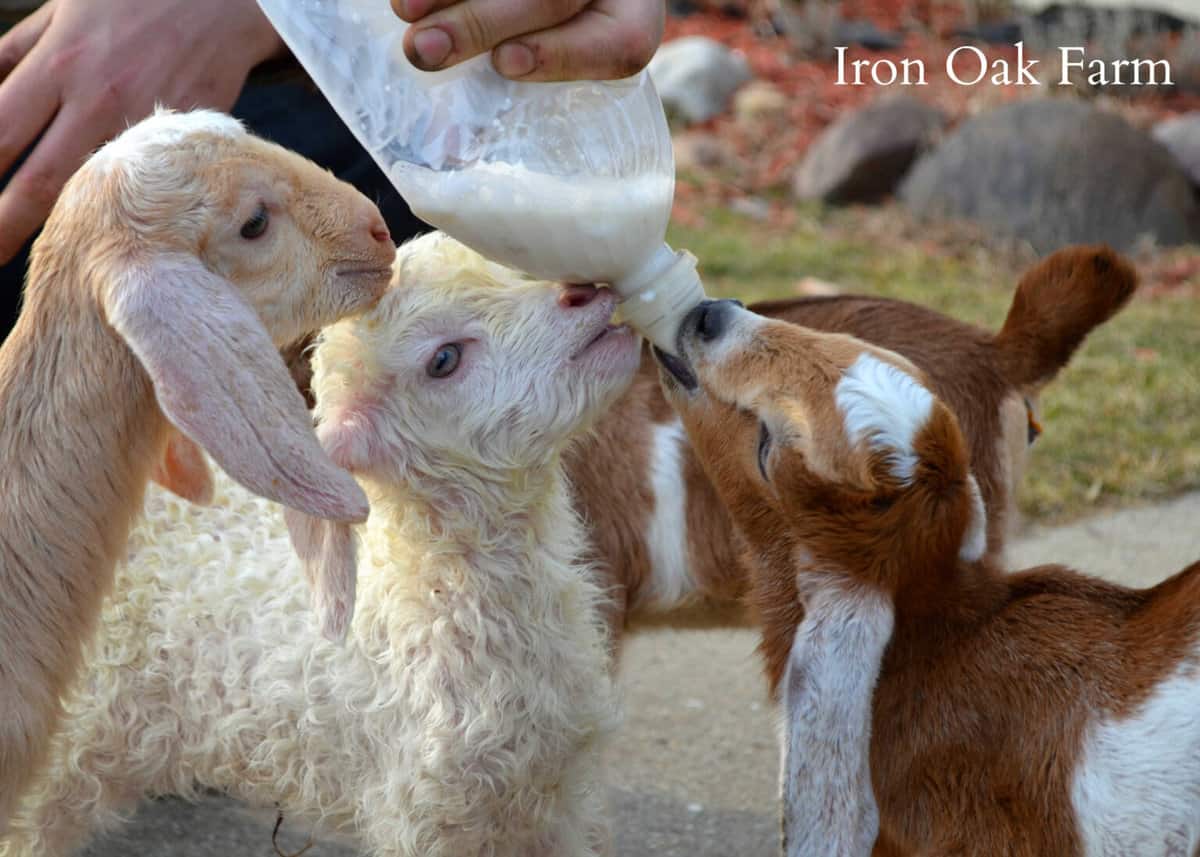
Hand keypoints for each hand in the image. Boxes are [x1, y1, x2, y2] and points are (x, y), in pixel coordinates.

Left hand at [0, 0, 284, 263]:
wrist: (219, 3)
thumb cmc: (133, 1)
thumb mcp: (62, 12)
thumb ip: (15, 53)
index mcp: (60, 63)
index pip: (0, 133)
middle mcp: (98, 100)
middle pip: (40, 179)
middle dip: (6, 223)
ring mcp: (147, 127)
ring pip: (97, 192)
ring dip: (68, 224)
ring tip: (55, 253)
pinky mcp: (185, 141)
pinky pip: (149, 185)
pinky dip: (126, 209)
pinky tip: (117, 228)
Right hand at [392, 0, 663, 81]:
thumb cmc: (561, 39)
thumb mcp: (559, 64)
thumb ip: (520, 96)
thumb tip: (443, 147)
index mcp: (630, 28)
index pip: (618, 46)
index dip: (561, 55)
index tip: (506, 62)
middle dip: (480, 23)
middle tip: (425, 51)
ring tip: (404, 11)